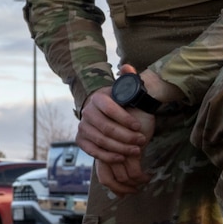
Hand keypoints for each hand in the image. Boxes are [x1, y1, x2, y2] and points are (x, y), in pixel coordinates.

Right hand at [77, 64, 155, 192]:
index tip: (138, 126)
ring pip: (101, 141)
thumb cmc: (120, 104)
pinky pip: (92, 150)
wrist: (105, 114)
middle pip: (107, 128)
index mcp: (98, 98)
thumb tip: (127, 66)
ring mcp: (82, 126)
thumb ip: (128, 79)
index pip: (111, 110)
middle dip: (126, 137)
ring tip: (135, 150)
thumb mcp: (125, 91)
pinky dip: (107, 156)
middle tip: (141, 140)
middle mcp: (87, 112)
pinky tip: (120, 157)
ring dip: (120, 148)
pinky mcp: (81, 139)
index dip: (125, 119)